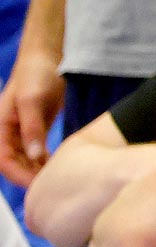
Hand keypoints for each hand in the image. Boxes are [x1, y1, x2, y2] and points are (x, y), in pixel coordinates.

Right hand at [0, 49, 63, 184]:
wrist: (44, 60)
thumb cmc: (35, 76)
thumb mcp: (32, 101)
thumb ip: (32, 129)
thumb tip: (35, 156)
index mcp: (0, 128)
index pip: (4, 161)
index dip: (19, 176)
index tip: (39, 185)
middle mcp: (7, 134)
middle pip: (14, 165)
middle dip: (30, 177)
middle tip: (54, 186)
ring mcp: (20, 133)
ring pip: (25, 161)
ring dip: (38, 171)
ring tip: (59, 178)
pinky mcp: (34, 130)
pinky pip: (35, 153)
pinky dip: (44, 161)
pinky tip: (58, 166)